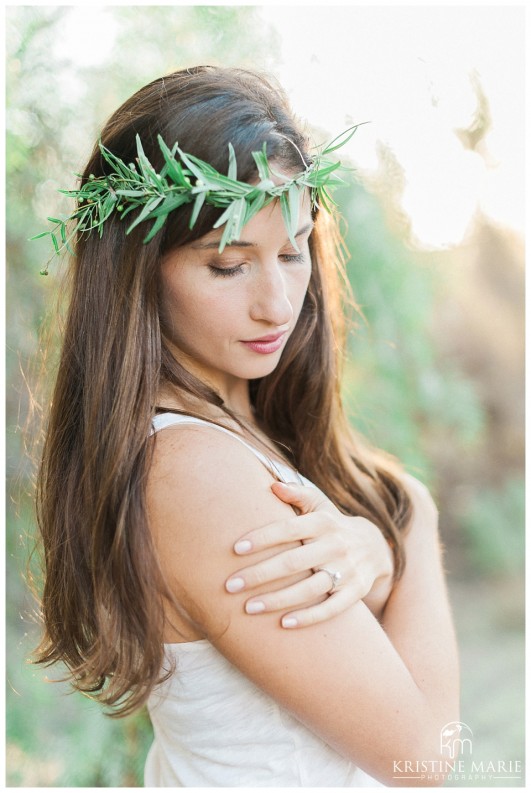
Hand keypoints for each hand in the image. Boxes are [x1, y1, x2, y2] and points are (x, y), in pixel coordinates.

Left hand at [225, 481, 394, 627]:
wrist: (375, 548)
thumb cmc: (332, 525)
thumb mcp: (319, 505)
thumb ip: (297, 493)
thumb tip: (272, 484)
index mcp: (323, 522)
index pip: (288, 529)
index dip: (262, 538)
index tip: (235, 549)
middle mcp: (336, 545)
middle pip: (293, 562)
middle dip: (259, 574)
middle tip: (230, 585)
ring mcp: (348, 570)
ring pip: (309, 589)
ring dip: (277, 600)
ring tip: (248, 608)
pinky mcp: (356, 592)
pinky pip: (331, 609)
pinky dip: (308, 617)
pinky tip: (283, 624)